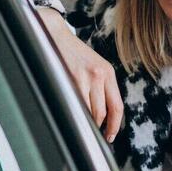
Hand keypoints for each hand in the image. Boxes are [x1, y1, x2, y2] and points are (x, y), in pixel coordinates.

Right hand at [37, 7, 123, 141]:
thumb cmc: (72, 54)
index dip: (114, 125)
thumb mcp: (93, 67)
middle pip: (103, 112)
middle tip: (93, 136)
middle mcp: (100, 74)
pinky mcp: (71, 78)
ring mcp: (86, 77)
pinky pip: (76, 105)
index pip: (117, 106)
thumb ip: (99, 87)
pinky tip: (71, 116)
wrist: (55, 35)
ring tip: (80, 126)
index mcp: (108, 72)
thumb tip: (100, 116)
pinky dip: (75, 114)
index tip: (110, 136)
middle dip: (98, 128)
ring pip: (90, 111)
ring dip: (86, 123)